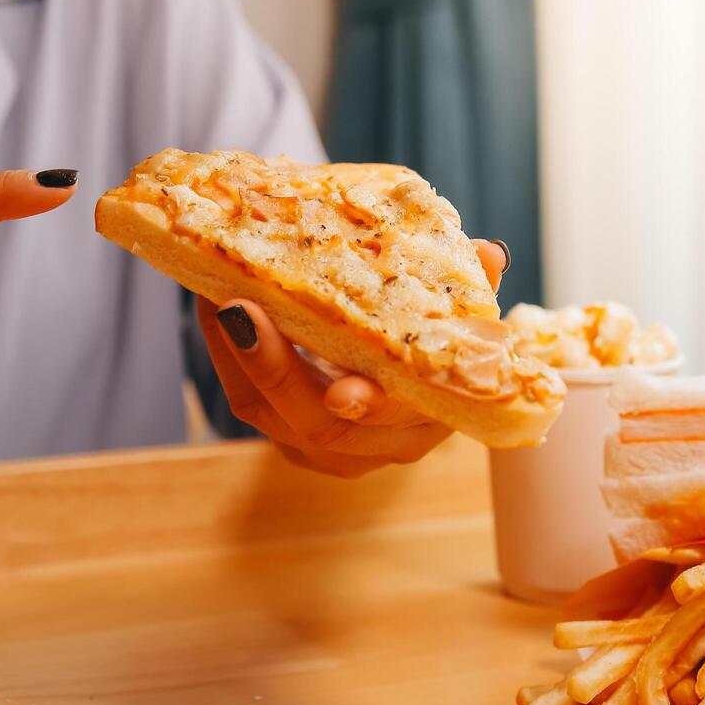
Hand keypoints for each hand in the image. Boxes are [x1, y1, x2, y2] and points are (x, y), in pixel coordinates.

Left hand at [198, 239, 510, 477]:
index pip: (398, 420)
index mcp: (428, 418)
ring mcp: (328, 450)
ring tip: (220, 298)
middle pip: (321, 428)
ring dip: (239, 356)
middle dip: (277, 372)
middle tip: (243, 310)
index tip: (344, 390)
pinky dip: (228, 354)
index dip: (372, 405)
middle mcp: (378, 446)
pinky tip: (216, 307)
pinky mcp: (287, 439)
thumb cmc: (433, 341)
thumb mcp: (454, 316)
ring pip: (272, 417)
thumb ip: (468, 287)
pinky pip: (249, 402)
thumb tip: (488, 254)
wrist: (404, 381)